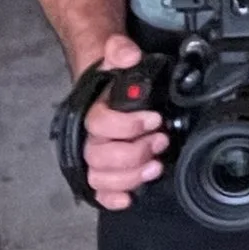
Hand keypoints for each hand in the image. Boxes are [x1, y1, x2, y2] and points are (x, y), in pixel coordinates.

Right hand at [79, 37, 163, 210]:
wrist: (107, 88)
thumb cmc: (114, 79)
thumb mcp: (118, 57)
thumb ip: (121, 51)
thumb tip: (128, 54)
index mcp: (93, 111)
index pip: (99, 124)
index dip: (127, 125)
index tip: (153, 119)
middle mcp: (90, 137)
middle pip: (99, 157)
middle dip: (134, 153)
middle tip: (159, 140)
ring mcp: (95, 156)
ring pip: (100, 177)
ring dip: (129, 176)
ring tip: (154, 165)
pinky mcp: (105, 170)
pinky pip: (99, 192)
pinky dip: (112, 198)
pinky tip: (129, 197)